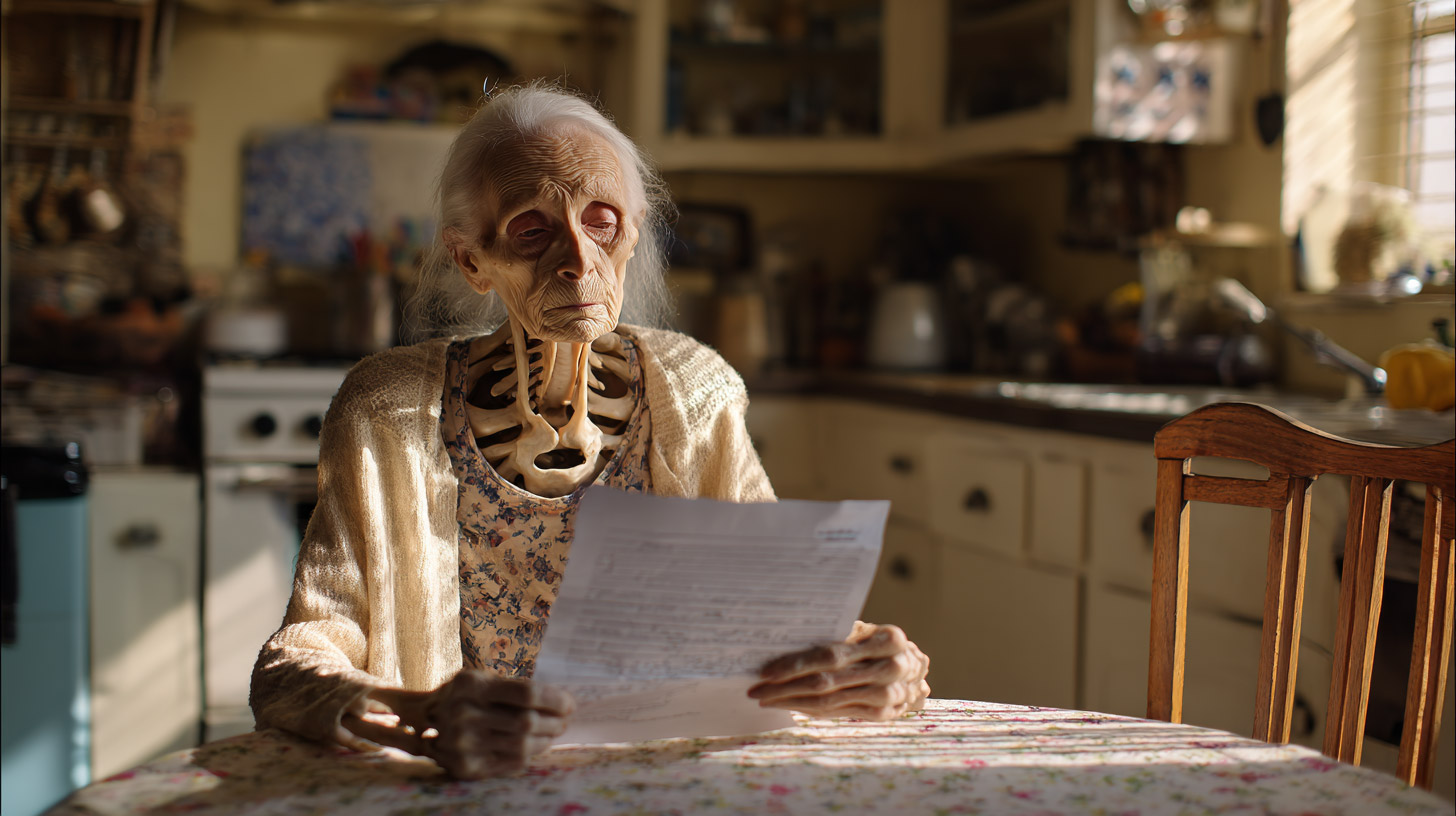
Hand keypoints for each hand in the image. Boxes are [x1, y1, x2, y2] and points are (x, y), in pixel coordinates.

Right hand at [342, 671, 573, 778]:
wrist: (421, 721)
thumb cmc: (463, 696)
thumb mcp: (481, 679)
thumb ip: (514, 688)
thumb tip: (561, 702)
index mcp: (471, 686)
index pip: (526, 693)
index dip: (554, 699)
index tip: (569, 703)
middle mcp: (464, 715)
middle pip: (528, 723)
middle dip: (555, 722)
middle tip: (564, 719)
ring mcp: (463, 745)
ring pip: (524, 746)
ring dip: (547, 740)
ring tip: (553, 732)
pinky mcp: (466, 768)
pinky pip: (512, 763)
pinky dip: (530, 754)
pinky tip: (534, 746)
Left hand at [748, 621, 929, 719]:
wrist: (916, 669)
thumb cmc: (878, 643)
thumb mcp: (864, 629)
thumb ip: (836, 631)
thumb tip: (786, 635)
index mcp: (888, 638)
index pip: (831, 653)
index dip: (796, 663)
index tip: (766, 670)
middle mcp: (892, 667)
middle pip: (826, 681)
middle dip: (785, 686)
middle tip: (755, 688)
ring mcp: (889, 694)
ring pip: (829, 702)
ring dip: (792, 701)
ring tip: (766, 698)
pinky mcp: (884, 714)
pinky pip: (838, 714)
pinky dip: (810, 710)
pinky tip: (790, 706)